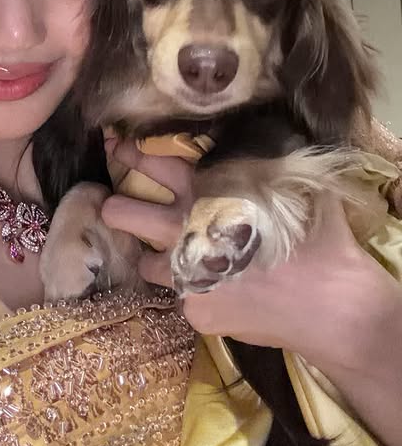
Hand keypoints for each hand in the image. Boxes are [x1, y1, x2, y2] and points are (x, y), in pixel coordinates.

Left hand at [102, 139, 392, 369]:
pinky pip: (181, 297)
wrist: (332, 305)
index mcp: (208, 193)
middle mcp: (186, 230)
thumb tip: (255, 137)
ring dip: (156, 259)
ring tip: (178, 259)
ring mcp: (186, 273)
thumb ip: (262, 163)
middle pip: (122, 213)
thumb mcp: (291, 185)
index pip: (155, 163)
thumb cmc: (316, 237)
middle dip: (112, 207)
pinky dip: (195, 292)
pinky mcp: (193, 309)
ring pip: (144, 263)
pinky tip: (222, 293)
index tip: (115, 149)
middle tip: (112, 207)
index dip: (131, 154)